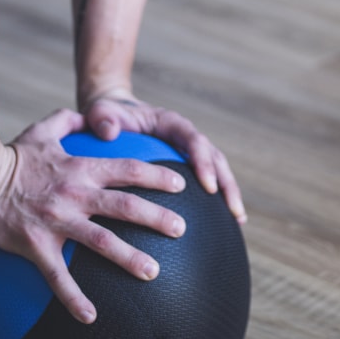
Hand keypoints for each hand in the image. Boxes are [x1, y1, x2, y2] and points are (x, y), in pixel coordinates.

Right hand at [0, 107, 188, 323]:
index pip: (128, 169)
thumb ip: (69, 120)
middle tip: (182, 229)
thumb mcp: (43, 130)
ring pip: (101, 242)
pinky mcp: (36, 245)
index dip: (156, 176)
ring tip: (154, 272)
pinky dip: (74, 299)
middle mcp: (75, 194)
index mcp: (81, 168)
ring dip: (130, 258)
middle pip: (125, 206)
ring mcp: (57, 220)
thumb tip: (89, 115)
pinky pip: (58, 277)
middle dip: (157, 217)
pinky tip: (90, 317)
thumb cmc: (11, 155)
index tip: (181, 185)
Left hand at [80, 90, 246, 223]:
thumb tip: (108, 131)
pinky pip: (205, 182)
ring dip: (229, 193)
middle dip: (226, 183)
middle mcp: (185, 135)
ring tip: (238, 221)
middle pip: (215, 157)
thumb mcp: (100, 112)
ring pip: (217, 170)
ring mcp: (188, 151)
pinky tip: (223, 226)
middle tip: (233, 211)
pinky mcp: (186, 165)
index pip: (194, 140)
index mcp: (170, 122)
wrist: (111, 117)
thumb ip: (103, 118)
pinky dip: (216, 200)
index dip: (203, 162)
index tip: (208, 187)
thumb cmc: (105, 116)